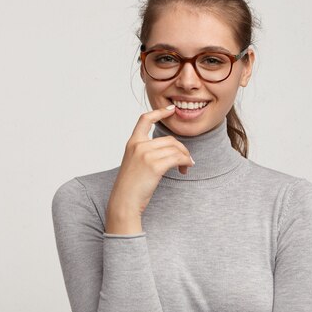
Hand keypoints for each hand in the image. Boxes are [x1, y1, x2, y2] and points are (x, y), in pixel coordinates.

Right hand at [105, 105, 194, 230]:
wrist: (124, 201)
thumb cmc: (130, 186)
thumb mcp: (134, 163)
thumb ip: (146, 152)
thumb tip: (170, 150)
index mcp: (132, 143)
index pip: (145, 119)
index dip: (159, 112)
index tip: (170, 110)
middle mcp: (139, 145)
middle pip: (169, 139)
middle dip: (182, 149)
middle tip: (187, 161)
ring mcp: (146, 155)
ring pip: (175, 149)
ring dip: (186, 158)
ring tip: (186, 167)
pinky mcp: (155, 166)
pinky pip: (178, 159)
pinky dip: (186, 163)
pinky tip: (186, 169)